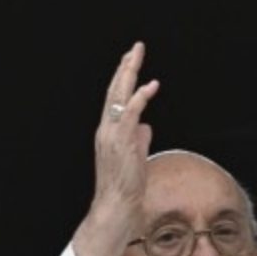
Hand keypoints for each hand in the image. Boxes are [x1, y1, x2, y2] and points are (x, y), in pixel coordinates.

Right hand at [72, 42, 159, 255]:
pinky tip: (150, 86)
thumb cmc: (125, 188)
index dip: (123, 79)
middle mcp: (107, 131)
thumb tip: (146, 127)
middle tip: (135, 48)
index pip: (115, 100)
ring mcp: (112, 136)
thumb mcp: (135, 158)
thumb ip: (139, 140)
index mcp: (108, 133)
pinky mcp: (122, 143)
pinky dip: (139, 99)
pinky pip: (130, 115)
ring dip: (129, 75)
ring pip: (119, 98)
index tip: (131, 61)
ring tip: (137, 55)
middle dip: (125, 68)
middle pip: (114, 92)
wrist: (116, 207)